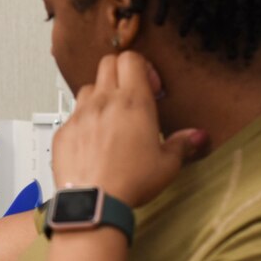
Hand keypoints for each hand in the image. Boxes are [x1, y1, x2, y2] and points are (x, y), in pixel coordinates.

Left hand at [52, 52, 206, 207]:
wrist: (93, 201)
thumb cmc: (130, 182)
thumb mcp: (166, 165)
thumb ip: (182, 144)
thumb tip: (196, 136)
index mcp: (133, 102)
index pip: (131, 58)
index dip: (143, 67)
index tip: (151, 87)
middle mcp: (104, 102)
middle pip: (108, 63)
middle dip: (121, 73)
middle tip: (132, 96)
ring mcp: (80, 114)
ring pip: (88, 87)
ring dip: (100, 96)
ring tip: (111, 118)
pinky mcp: (64, 130)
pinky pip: (73, 114)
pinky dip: (84, 120)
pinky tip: (93, 141)